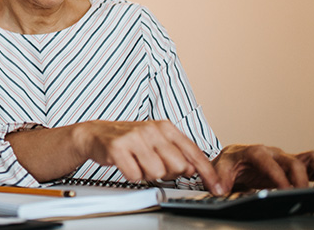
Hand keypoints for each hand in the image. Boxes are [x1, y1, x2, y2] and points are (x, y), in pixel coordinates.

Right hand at [77, 120, 224, 194]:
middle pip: (177, 166)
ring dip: (147, 174)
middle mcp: (151, 129)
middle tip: (153, 165)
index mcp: (165, 127)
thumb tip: (194, 169)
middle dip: (167, 173)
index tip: (216, 187)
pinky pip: (135, 175)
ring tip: (138, 162)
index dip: (207, 172)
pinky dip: (131, 174)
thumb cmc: (129, 140)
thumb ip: (178, 153)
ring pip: (157, 172)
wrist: (96, 134)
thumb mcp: (157, 142)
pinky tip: (126, 163)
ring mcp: (134, 137)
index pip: (193, 152)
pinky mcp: (117, 147)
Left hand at [212, 144, 313, 191]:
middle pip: (290, 161)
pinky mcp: (293, 165)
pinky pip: (312, 163)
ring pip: (307, 158)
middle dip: (297, 179)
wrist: (233, 159)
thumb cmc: (230, 163)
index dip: (276, 174)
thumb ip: (220, 177)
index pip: (266, 160)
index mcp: (253, 151)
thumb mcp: (220, 168)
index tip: (284, 189)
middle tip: (300, 195)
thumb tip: (220, 189)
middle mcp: (272, 153)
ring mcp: (284, 158)